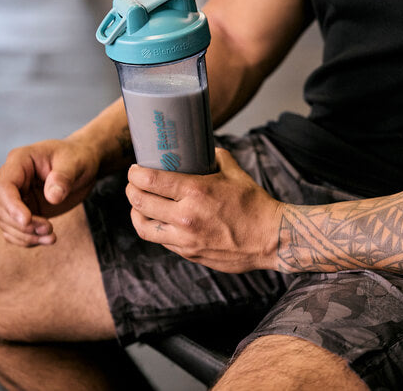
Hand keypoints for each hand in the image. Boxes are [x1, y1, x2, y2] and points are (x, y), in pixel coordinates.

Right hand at [0, 138, 99, 246]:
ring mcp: (18, 196)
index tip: (27, 220)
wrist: (84, 164)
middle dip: (22, 225)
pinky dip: (28, 239)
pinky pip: (16, 230)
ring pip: (6, 222)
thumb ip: (63, 177)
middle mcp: (13, 179)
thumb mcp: (75, 162)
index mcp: (20, 161)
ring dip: (26, 236)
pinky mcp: (25, 210)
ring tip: (51, 237)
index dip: (12, 206)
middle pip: (1, 208)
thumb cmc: (77, 157)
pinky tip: (46, 239)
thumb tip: (53, 197)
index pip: (5, 187)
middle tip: (49, 228)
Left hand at [126, 148, 281, 272]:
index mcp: (196, 191)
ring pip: (144, 227)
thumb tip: (202, 148)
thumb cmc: (254, 204)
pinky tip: (159, 221)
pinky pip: (162, 241)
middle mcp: (186, 216)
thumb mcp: (235, 173)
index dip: (135, 174)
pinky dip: (155, 229)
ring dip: (136, 213)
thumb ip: (215, 158)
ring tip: (138, 206)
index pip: (150, 180)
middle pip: (140, 203)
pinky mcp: (190, 254)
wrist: (270, 238)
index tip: (135, 170)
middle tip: (133, 184)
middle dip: (131, 190)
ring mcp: (186, 239)